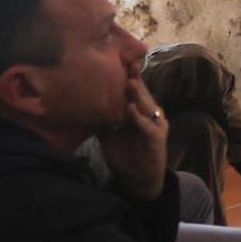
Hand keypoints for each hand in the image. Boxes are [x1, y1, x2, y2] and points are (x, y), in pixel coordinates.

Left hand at [98, 72, 168, 200]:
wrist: (139, 180)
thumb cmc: (125, 156)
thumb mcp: (109, 136)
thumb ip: (101, 121)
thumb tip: (83, 107)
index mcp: (140, 112)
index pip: (135, 92)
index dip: (130, 77)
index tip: (121, 62)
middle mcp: (150, 115)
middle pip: (142, 94)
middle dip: (136, 79)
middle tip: (128, 64)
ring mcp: (155, 126)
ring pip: (147, 106)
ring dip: (138, 95)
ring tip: (129, 82)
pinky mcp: (157, 139)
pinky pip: (147, 126)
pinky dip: (139, 118)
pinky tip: (130, 110)